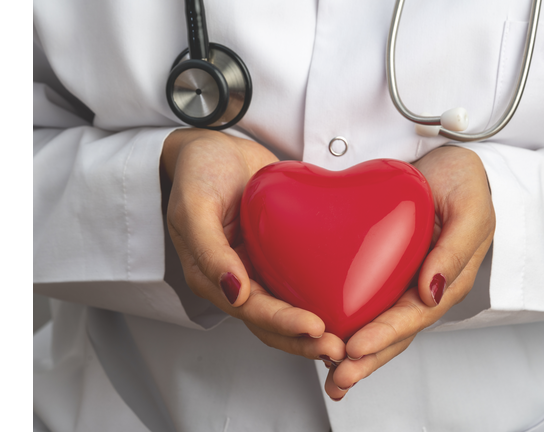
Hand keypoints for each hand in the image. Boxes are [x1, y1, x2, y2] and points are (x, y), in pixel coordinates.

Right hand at [162, 129, 345, 362]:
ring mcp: (260, 269)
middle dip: (304, 340)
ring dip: (315, 330)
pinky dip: (322, 296)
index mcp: (212, 277)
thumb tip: (235, 291)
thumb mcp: (194, 206)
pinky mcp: (279, 254)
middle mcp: (238, 280)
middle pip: (272, 322)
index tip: (316, 328)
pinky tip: (349, 305)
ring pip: (290, 309)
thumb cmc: (198, 172)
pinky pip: (301, 281)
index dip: (283, 323)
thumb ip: (209, 250)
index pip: (251, 311)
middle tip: (340, 347)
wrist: (214, 149)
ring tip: (349, 338)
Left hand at [322, 145, 494, 400]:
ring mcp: (405, 283)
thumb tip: (433, 291)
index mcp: (448, 280)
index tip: (355, 347)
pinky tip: (326, 339)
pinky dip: (348, 324)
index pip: (414, 316)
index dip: (385, 334)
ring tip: (330, 378)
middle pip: (395, 333)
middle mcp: (425, 289)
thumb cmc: (464, 182)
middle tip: (337, 378)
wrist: (449, 163)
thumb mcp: (469, 208)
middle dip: (367, 360)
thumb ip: (455, 249)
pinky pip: (367, 303)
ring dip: (356, 355)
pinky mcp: (386, 272)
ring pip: (379, 326)